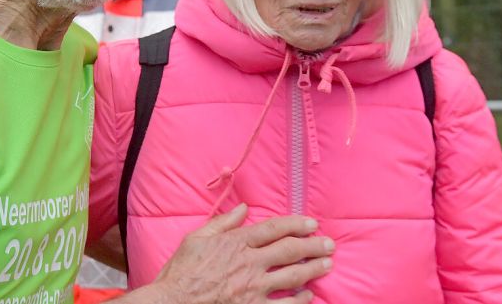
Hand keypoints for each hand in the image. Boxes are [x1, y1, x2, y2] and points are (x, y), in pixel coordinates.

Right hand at [148, 203, 333, 303]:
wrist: (173, 302)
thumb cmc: (181, 271)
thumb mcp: (196, 238)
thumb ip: (222, 222)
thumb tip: (243, 208)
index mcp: (236, 242)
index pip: (274, 229)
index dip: (296, 224)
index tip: (311, 223)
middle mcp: (249, 263)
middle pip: (290, 250)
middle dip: (313, 246)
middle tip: (329, 244)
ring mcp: (253, 288)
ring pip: (292, 276)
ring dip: (313, 270)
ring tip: (327, 264)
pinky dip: (299, 300)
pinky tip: (309, 296)